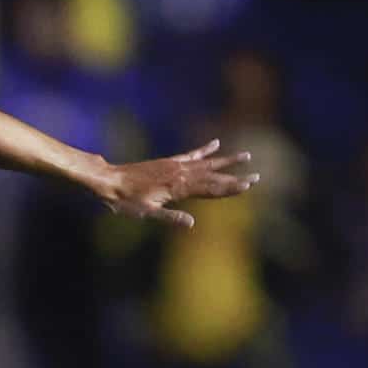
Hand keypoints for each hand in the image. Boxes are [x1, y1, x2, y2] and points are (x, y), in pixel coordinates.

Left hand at [98, 139, 258, 228]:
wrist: (109, 181)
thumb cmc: (126, 201)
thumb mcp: (146, 213)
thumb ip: (170, 217)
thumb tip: (192, 224)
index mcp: (178, 187)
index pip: (210, 189)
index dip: (231, 188)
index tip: (249, 185)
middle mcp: (180, 174)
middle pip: (213, 176)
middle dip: (235, 177)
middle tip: (257, 176)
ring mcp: (175, 166)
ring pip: (206, 163)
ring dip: (226, 161)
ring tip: (246, 155)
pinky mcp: (168, 162)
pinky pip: (191, 154)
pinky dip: (204, 149)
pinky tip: (216, 143)